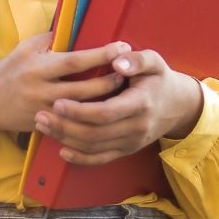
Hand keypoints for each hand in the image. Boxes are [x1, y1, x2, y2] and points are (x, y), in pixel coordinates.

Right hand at [0, 33, 131, 133]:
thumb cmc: (9, 69)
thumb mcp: (26, 49)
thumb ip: (51, 40)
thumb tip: (77, 28)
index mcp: (38, 67)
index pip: (75, 61)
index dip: (101, 54)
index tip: (122, 47)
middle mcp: (42, 90)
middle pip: (84, 89)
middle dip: (110, 81)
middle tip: (130, 72)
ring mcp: (45, 111)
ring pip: (83, 110)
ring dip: (105, 101)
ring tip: (124, 91)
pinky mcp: (45, 126)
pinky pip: (73, 124)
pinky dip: (91, 118)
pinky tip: (107, 113)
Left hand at [33, 48, 203, 164]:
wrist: (179, 105)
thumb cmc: (159, 78)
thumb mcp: (154, 61)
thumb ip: (136, 60)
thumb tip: (117, 61)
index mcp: (140, 104)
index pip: (105, 113)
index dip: (80, 111)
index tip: (58, 102)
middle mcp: (136, 127)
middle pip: (95, 134)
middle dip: (65, 126)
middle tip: (40, 115)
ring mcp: (131, 142)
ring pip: (94, 147)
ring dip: (66, 139)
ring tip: (42, 126)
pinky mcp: (127, 149)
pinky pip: (101, 159)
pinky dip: (81, 158)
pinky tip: (62, 150)